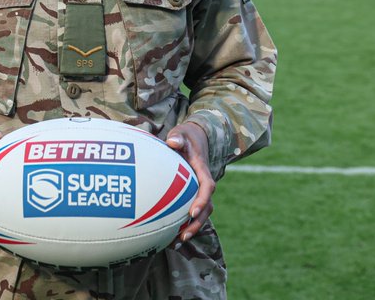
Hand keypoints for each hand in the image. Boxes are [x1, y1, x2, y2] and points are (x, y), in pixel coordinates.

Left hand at [165, 121, 214, 244]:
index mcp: (202, 170)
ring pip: (200, 213)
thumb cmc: (186, 136)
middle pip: (206, 207)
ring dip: (191, 228)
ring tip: (175, 242)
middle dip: (197, 223)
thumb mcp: (182, 133)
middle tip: (184, 235)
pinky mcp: (192, 195)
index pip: (207, 187)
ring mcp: (198, 191)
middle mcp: (203, 183)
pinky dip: (182, 223)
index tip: (192, 212)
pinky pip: (190, 211)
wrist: (195, 138)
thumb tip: (173, 141)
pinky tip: (168, 235)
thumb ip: (179, 137)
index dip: (201, 201)